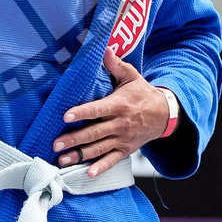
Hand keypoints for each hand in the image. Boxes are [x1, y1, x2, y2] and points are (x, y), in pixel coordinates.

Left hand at [52, 47, 172, 176]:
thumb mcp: (131, 76)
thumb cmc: (143, 93)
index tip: (66, 115)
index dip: (82, 112)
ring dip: (80, 155)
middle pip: (95, 133)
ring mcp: (123, 139)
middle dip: (75, 139)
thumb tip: (105, 48)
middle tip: (56, 143)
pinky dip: (100, 168)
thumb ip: (116, 64)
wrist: (165, 115)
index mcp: (119, 105)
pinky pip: (112, 161)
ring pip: (99, 149)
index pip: (97, 109)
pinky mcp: (125, 150)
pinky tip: (87, 174)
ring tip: (62, 159)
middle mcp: (120, 124)